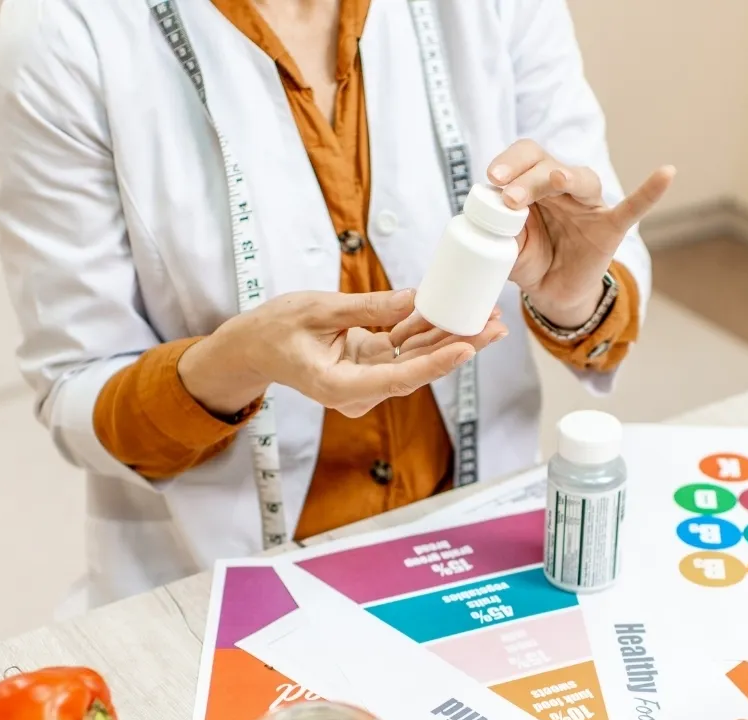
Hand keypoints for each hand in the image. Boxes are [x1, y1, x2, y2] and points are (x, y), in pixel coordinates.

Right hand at [178, 289, 504, 417]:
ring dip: (450, 338)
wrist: (252, 348)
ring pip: (416, 360)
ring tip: (487, 319)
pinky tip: (455, 315)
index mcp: (340, 386)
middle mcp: (358, 392)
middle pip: (418, 370)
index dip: (436, 363)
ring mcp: (366, 381)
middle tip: (495, 327)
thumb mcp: (318, 310)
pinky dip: (427, 332)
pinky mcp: (370, 366)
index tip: (465, 347)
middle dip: (458, 347)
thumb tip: (415, 299)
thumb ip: (368, 308)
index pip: (398, 377)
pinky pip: (404, 350)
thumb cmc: (274, 330)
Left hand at [487, 141, 674, 326]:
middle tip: (509, 198)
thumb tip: (489, 211)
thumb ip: (499, 228)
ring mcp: (590, 206)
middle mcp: (564, 188)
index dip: (509, 163)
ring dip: (561, 177)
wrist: (554, 293)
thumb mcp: (507, 246)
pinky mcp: (611, 228)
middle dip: (527, 178)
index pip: (525, 159)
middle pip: (548, 165)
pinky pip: (634, 208)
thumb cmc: (532, 260)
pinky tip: (666, 173)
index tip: (491, 179)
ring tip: (554, 180)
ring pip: (581, 179)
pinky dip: (649, 192)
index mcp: (535, 186)